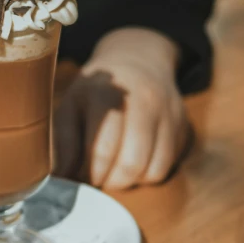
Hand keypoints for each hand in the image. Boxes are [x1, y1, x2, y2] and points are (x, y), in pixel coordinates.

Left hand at [54, 28, 189, 189]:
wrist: (137, 60)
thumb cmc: (94, 91)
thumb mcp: (70, 106)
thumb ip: (64, 143)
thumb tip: (60, 179)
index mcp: (108, 95)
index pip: (102, 150)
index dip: (89, 174)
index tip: (79, 178)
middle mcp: (144, 102)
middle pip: (131, 164)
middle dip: (110, 182)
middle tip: (97, 180)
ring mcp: (168, 114)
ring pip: (153, 170)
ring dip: (130, 181)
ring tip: (113, 172)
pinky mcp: (182, 126)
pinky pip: (167, 167)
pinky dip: (147, 175)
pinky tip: (132, 163)